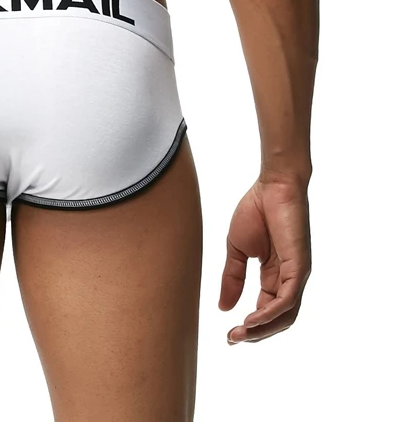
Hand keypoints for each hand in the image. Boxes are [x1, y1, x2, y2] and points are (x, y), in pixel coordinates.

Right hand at [220, 176, 310, 343]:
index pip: (266, 310)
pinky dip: (270, 313)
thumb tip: (223, 307)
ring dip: (262, 329)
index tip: (228, 334)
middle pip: (278, 319)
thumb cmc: (256, 210)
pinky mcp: (300, 267)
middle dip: (256, 334)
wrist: (273, 185)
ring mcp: (297, 275)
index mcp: (275, 275)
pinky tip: (253, 319)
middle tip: (232, 339)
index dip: (249, 325)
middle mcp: (289, 279)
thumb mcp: (236, 249)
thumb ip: (232, 277)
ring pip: (285, 315)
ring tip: (240, 334)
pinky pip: (287, 299)